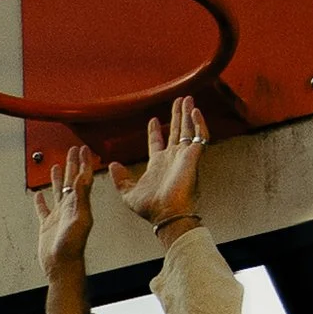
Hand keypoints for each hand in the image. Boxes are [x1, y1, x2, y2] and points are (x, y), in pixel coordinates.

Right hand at [33, 144, 98, 313]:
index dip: (83, 163)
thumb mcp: (79, 220)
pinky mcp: (48, 226)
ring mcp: (59, 217)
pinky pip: (43, 209)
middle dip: (72, 165)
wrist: (61, 267)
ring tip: (57, 165)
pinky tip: (39, 195)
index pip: (82, 179)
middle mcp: (70, 208)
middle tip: (72, 150)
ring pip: (59, 192)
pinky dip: (41, 201)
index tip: (82, 149)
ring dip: (59, 178)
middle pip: (72, 181)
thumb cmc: (72, 249)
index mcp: (79, 205)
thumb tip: (84, 178)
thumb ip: (82, 199)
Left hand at [113, 93, 208, 236]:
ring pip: (188, 130)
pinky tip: (194, 111)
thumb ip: (120, 179)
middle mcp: (172, 158)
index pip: (157, 142)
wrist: (166, 214)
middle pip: (176, 131)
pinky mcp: (193, 157)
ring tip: (187, 98)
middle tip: (178, 100)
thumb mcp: (128, 193)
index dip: (155, 131)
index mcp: (158, 164)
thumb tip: (112, 165)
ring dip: (188, 114)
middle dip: (177, 116)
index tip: (152, 119)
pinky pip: (200, 137)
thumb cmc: (150, 208)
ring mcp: (184, 157)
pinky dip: (198, 124)